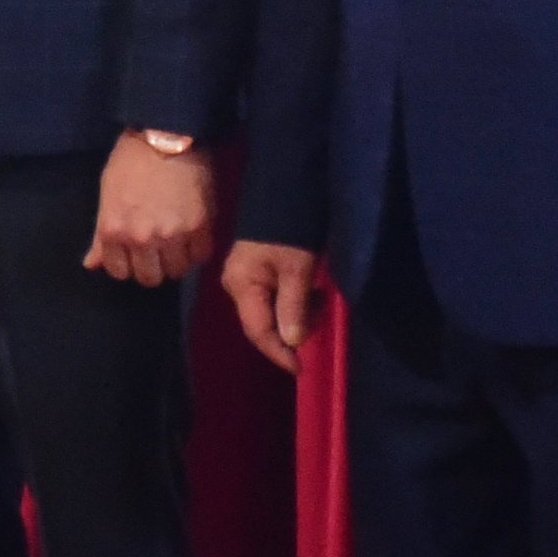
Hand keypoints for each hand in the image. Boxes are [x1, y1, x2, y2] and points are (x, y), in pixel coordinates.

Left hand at [87, 133, 215, 286]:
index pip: (119, 272)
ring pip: (177, 271)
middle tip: (158, 249)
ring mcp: (172, 235)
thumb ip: (101, 234)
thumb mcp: (108, 194)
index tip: (135, 253)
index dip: (128, 264)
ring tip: (178, 243)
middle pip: (150, 278)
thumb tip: (92, 264)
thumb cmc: (131, 161)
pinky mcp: (199, 228)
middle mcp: (141, 239)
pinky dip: (198, 250)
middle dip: (153, 266)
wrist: (165, 135)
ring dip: (177, 260)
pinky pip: (201, 256)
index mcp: (113, 231)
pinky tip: (194, 236)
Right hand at [225, 240, 322, 371]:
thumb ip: (293, 307)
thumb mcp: (297, 269)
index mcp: (241, 285)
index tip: (301, 368)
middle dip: (292, 330)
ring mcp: (246, 276)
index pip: (258, 331)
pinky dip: (294, 301)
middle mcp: (237, 284)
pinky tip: (311, 290)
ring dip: (297, 314)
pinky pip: (274, 297)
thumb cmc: (291, 230)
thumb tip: (292, 343)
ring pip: (271, 311)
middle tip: (320, 317)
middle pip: (263, 323)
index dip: (279, 353)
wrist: (287, 188)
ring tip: (320, 298)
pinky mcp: (257, 269)